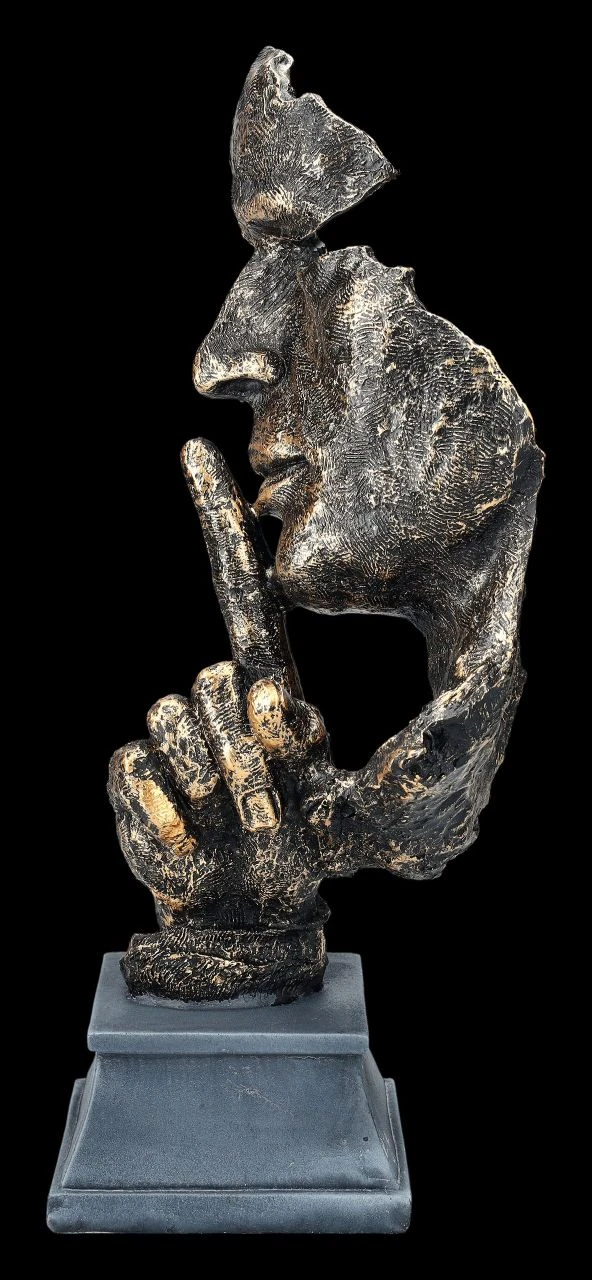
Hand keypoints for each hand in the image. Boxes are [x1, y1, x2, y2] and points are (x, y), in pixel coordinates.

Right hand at [108, 439, 331, 1001]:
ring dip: (223, 790)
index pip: (244, 590)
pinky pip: (139, 771)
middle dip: (252, 747)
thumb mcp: (364, 806)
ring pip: (179, 717)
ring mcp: (172, 730)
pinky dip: (175, 826)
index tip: (196, 451)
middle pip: (219, 678)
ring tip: (243, 830)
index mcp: (271, 682)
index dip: (220, 523)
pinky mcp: (131, 770)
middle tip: (281, 806)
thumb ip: (344, 755)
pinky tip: (194, 849)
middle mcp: (217, 695)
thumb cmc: (316, 849)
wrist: (251, 912)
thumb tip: (270, 699)